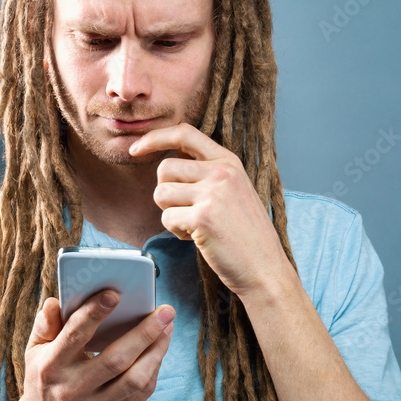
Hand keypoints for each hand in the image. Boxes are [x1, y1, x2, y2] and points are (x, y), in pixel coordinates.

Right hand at [22, 290, 175, 400]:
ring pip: (135, 379)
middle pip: (116, 359)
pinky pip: (141, 393)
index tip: (114, 294)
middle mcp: (73, 390)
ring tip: (167, 327)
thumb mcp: (35, 351)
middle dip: (145, 332)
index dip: (94, 313)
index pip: (75, 335)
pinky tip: (159, 350)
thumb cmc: (44, 380)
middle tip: (165, 310)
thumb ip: (45, 324)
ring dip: (157, 350)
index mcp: (52, 366)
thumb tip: (55, 302)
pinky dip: (154, 369)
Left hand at [128, 122, 296, 298]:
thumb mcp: (235, 189)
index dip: (155, 138)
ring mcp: (212, 194)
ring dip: (169, 213)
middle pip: (165, 168)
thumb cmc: (246, 234)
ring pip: (161, 193)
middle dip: (165, 192)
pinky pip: (166, 218)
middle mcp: (221, 172)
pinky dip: (175, 231)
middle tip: (185, 210)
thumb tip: (171, 161)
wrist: (265, 268)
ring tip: (193, 225)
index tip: (135, 148)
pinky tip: (197, 237)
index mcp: (228, 161)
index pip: (184, 133)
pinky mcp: (202, 218)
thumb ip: (208, 172)